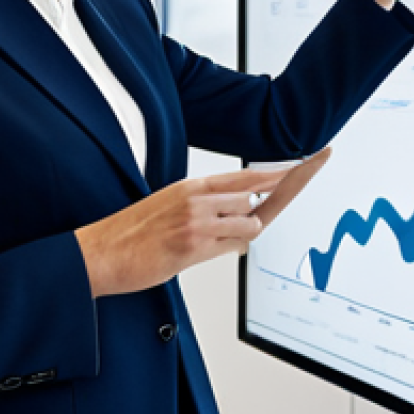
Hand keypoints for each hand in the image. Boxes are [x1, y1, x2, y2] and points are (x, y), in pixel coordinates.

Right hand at [74, 148, 331, 297]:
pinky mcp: (193, 246)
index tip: (312, 161)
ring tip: (205, 243)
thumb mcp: (169, 207)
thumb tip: (240, 224)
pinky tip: (198, 251)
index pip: (249, 175)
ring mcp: (197, 221)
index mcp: (192, 186)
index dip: (285, 171)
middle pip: (256, 199)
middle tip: (251, 213)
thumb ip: (206, 209)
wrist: (101, 252)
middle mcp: (197, 198)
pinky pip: (233, 246)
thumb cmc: (132, 234)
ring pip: (249, 224)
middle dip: (258, 212)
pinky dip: (227, 250)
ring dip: (238, 236)